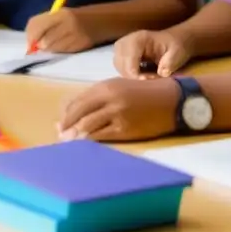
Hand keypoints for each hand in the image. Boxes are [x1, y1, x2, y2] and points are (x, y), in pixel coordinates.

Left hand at [25, 8, 94, 52]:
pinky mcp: (82, 44)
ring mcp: (76, 34)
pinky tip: (63, 47)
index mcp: (60, 13)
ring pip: (54, 48)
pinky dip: (59, 51)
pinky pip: (64, 52)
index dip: (31, 36)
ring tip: (52, 46)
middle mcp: (68, 23)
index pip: (38, 24)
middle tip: (39, 47)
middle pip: (45, 40)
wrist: (101, 21)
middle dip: (39, 46)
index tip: (30, 42)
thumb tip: (30, 42)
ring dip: (49, 50)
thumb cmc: (75, 18)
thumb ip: (44, 25)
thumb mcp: (60, 16)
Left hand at [57, 77, 179, 141]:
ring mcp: (117, 114)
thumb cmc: (143, 92)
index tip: (60, 123)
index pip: (77, 101)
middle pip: (78, 113)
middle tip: (60, 134)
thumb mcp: (119, 87)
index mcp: (105, 86)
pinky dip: (90, 140)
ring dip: (75, 135)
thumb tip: (78, 110)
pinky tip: (85, 144)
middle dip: (66, 125)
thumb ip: (99, 96)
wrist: (170, 100)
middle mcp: (108, 98)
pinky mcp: (126, 129)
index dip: (66, 113)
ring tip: (68, 142)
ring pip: (88, 125)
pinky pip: (102, 136)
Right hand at [113, 30, 190, 78]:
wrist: (174, 40)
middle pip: (121, 64)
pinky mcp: (121, 54)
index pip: (129, 59)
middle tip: (151, 82)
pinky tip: (143, 77)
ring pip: (119, 68)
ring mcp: (121, 48)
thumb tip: (162, 73)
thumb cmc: (175, 46)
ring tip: (149, 79)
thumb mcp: (178, 52)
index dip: (135, 74)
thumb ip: (170, 62)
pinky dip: (130, 75)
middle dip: (134, 77)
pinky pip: (120, 68)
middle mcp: (125, 41)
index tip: (148, 81)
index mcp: (138, 39)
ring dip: (131, 77)